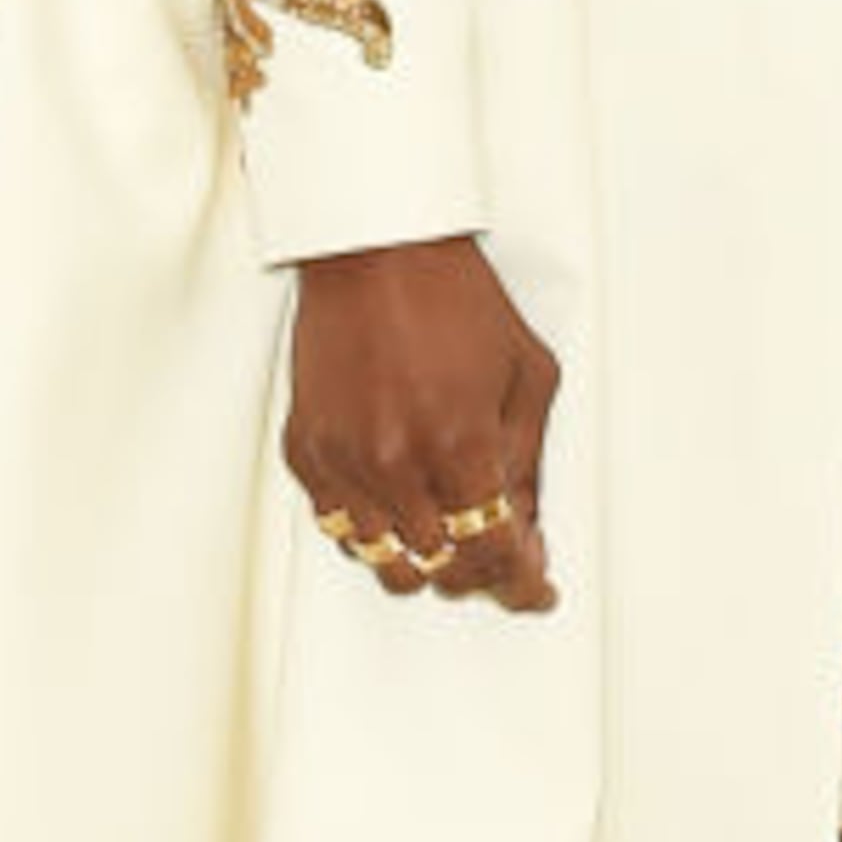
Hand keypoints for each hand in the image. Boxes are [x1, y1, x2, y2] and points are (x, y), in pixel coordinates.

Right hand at [284, 235, 559, 608]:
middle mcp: (398, 463)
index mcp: (462, 444)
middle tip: (498, 555)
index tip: (534, 589)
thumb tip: (526, 529)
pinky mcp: (307, 451)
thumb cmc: (458, 301)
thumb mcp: (529, 375)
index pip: (494, 555)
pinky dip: (374, 531)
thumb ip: (527, 462)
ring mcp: (345, 461)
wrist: (376, 252)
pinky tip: (400, 506)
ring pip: (386, 563)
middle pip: (443, 572)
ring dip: (426, 561)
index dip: (521, 585)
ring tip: (447, 534)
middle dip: (480, 575)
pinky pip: (339, 529)